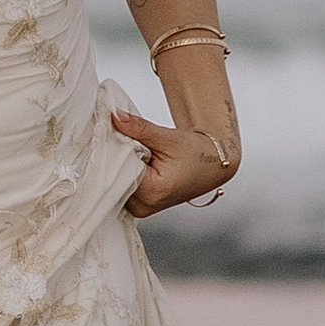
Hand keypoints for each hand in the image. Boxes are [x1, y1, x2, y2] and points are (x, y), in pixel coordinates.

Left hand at [109, 102, 237, 218]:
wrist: (213, 164)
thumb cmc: (197, 154)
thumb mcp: (167, 137)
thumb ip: (138, 128)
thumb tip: (115, 117)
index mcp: (152, 192)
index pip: (117, 170)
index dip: (112, 150)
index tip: (110, 133)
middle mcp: (144, 206)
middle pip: (113, 179)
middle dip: (113, 157)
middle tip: (119, 138)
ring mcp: (141, 208)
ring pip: (115, 184)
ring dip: (117, 165)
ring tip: (130, 149)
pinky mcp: (140, 205)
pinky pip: (121, 187)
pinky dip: (123, 172)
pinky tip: (130, 159)